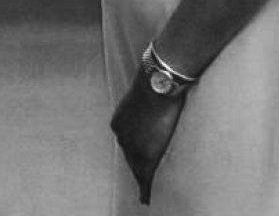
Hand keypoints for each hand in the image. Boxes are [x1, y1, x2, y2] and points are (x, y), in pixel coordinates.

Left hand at [111, 71, 185, 204]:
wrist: (158, 84)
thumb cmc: (157, 81)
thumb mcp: (147, 91)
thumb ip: (148, 100)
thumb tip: (159, 91)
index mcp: (120, 119)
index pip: (126, 141)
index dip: (133, 151)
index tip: (137, 159)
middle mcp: (121, 134)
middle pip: (129, 156)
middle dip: (135, 166)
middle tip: (141, 179)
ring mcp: (131, 146)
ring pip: (135, 167)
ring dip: (141, 178)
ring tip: (145, 193)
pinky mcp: (144, 155)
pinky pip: (144, 176)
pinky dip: (145, 188)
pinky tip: (145, 198)